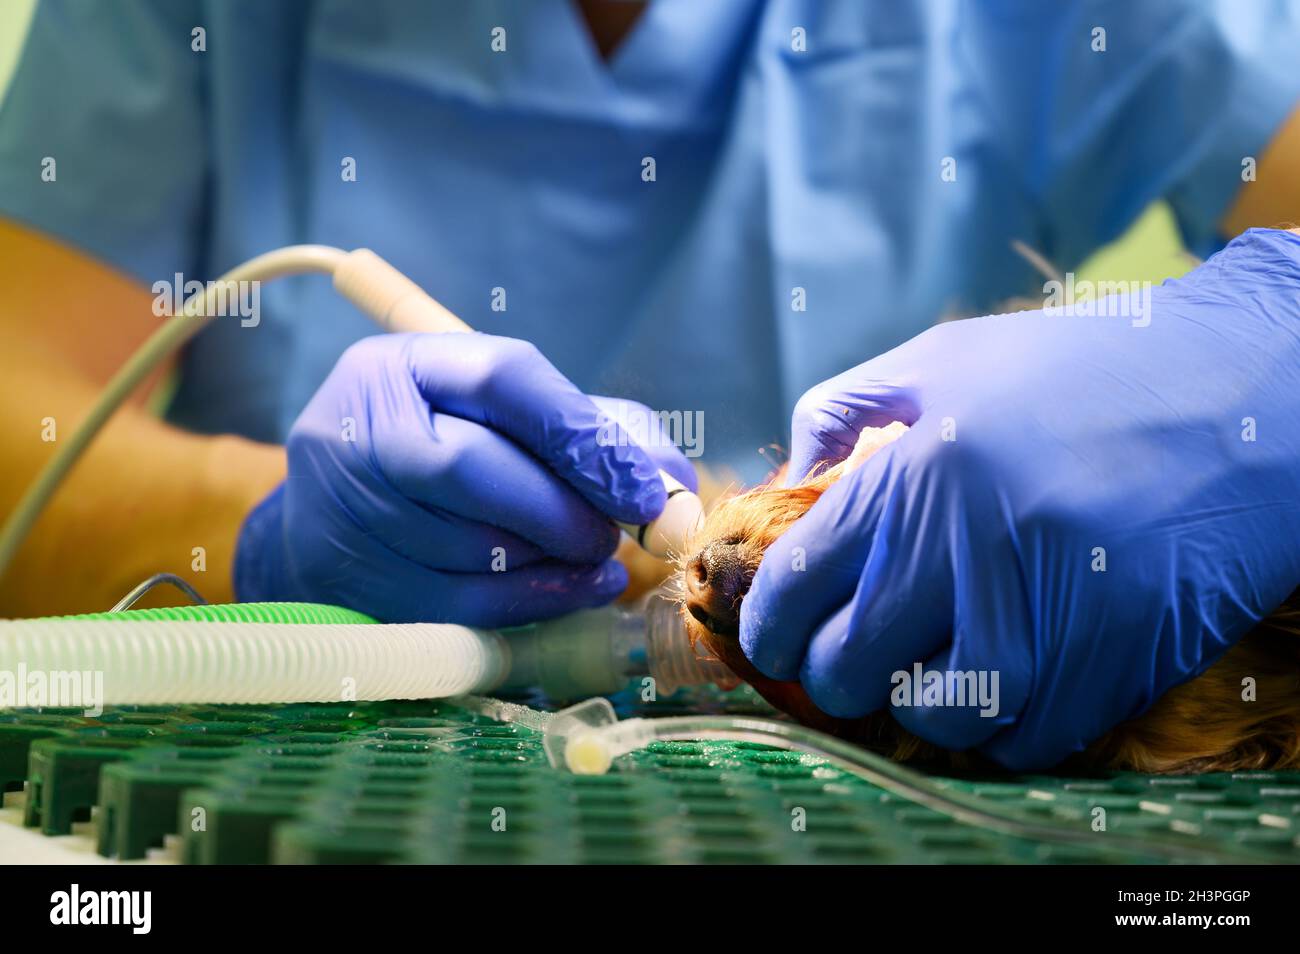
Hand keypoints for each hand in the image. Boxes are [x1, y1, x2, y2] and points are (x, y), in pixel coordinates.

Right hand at [234, 333, 695, 625]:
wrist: (335, 509)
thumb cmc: (450, 449)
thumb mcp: (516, 417)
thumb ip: (602, 433)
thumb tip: (677, 489)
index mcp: (406, 363)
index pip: (503, 380)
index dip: (585, 438)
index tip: (646, 491)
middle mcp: (360, 424)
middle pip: (473, 467)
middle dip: (565, 512)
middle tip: (614, 536)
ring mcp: (343, 504)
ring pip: (467, 544)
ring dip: (551, 562)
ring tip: (589, 556)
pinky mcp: (347, 576)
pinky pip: (455, 602)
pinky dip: (532, 602)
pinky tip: (574, 589)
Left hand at [742, 228, 1299, 768]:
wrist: (1247, 402)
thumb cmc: (1084, 372)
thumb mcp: (947, 357)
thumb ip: (846, 408)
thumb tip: (789, 476)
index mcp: (911, 478)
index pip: (795, 588)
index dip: (768, 628)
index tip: (774, 638)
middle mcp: (965, 554)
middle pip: (846, 666)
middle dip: (830, 672)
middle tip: (848, 655)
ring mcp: (1043, 619)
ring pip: (930, 717)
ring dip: (916, 703)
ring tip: (930, 666)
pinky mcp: (1110, 667)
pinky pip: (1019, 740)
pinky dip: (998, 725)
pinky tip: (1006, 676)